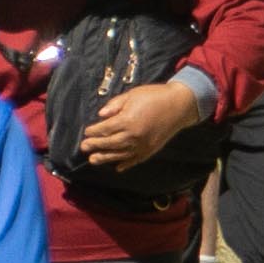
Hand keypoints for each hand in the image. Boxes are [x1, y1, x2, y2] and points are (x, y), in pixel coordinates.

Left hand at [80, 77, 203, 174]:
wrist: (179, 105)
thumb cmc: (154, 96)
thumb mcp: (132, 95)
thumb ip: (115, 105)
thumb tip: (101, 115)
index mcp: (127, 120)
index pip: (105, 129)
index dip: (94, 131)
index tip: (87, 132)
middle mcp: (133, 136)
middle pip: (110, 143)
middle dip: (96, 145)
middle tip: (84, 147)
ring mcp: (142, 145)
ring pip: (120, 154)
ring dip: (105, 158)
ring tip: (93, 160)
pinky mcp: (150, 150)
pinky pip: (135, 160)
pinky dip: (126, 164)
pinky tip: (118, 167)